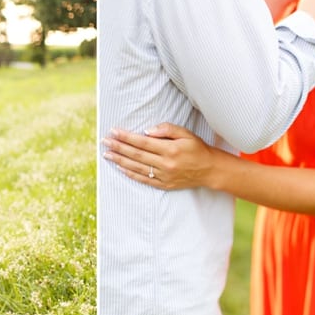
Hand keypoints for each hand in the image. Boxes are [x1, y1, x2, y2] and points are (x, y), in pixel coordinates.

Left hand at [102, 123, 219, 189]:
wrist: (209, 170)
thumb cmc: (196, 148)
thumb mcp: (185, 133)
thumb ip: (167, 129)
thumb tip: (147, 131)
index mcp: (170, 149)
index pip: (142, 142)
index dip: (126, 137)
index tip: (114, 131)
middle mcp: (165, 164)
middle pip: (136, 155)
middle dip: (118, 147)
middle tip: (105, 142)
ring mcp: (164, 176)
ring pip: (137, 167)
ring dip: (120, 160)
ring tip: (107, 154)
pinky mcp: (164, 185)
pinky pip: (144, 179)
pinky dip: (130, 174)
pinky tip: (120, 168)